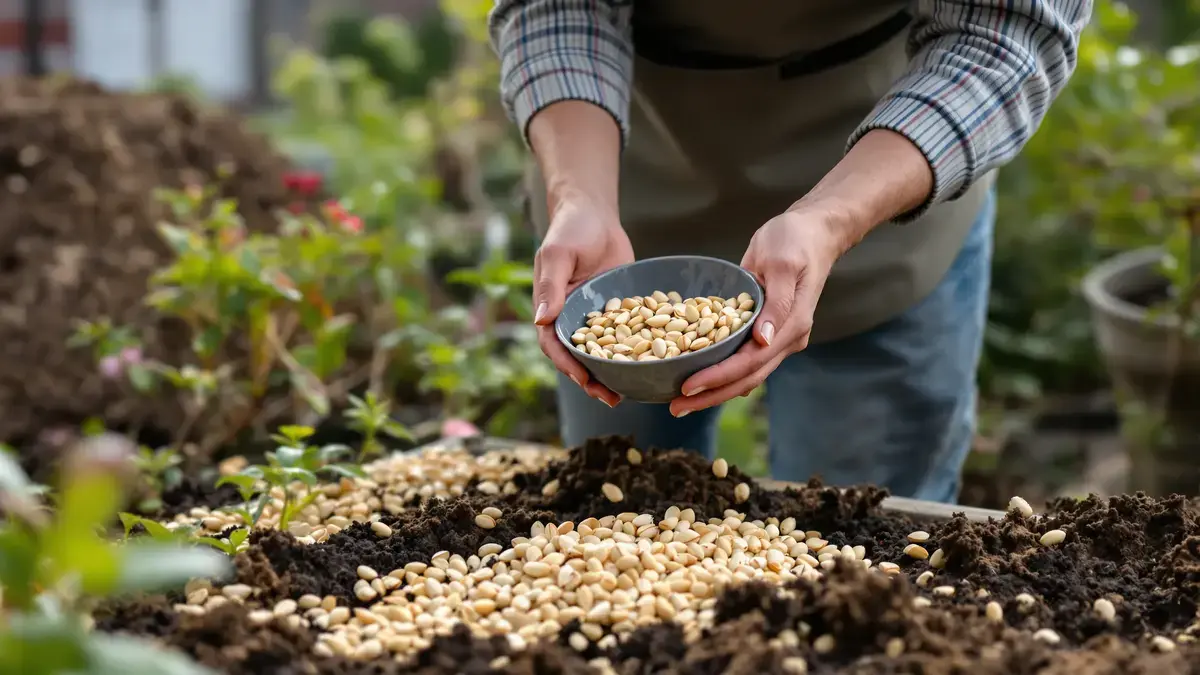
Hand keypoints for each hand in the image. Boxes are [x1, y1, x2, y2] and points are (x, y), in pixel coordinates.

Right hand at [533, 194, 634, 407]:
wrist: (594, 213)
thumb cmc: (569, 230)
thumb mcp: (558, 254)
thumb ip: (551, 286)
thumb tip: (541, 320)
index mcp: (551, 309)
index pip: (555, 345)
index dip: (568, 365)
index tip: (583, 380)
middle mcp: (571, 318)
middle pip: (579, 357)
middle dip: (592, 380)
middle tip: (611, 398)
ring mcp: (596, 316)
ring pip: (603, 352)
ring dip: (613, 373)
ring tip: (630, 393)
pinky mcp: (619, 309)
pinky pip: (626, 333)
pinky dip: (635, 350)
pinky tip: (651, 364)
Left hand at [669, 208, 843, 415]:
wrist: (814, 232)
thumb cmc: (795, 241)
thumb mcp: (781, 263)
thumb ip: (775, 303)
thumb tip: (763, 340)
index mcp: (792, 325)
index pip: (750, 362)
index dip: (718, 377)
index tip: (688, 387)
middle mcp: (787, 339)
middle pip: (747, 378)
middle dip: (712, 395)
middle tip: (675, 406)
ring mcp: (779, 338)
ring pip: (746, 375)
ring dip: (715, 391)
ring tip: (681, 402)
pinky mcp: (769, 332)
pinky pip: (744, 360)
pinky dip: (722, 374)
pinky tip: (701, 384)